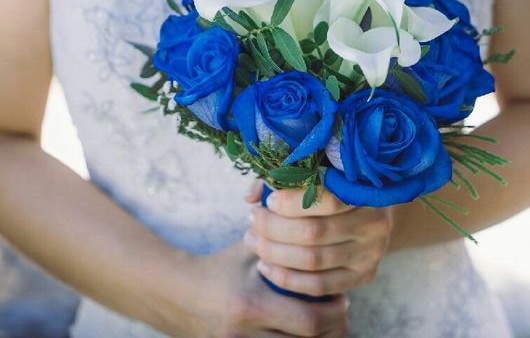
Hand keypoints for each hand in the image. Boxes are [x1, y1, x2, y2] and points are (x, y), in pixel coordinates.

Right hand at [164, 242, 348, 336]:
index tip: (341, 297)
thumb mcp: (247, 249)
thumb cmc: (219, 267)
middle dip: (332, 328)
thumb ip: (278, 236)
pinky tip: (301, 331)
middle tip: (340, 310)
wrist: (176, 294)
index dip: (333, 312)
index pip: (308, 320)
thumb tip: (313, 216)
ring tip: (325, 321)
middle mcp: (244, 334)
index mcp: (250, 305)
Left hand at [244, 183, 392, 296]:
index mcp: (365, 192)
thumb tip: (251, 196)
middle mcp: (374, 224)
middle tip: (251, 222)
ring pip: (313, 260)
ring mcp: (371, 253)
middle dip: (274, 228)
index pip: (327, 200)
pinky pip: (319, 285)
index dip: (292, 202)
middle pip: (314, 232)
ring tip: (253, 242)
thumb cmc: (334, 188)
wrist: (368, 213)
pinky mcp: (364, 275)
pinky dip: (286, 278)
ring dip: (274, 253)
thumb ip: (284, 179)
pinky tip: (266, 267)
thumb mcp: (317, 174)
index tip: (268, 202)